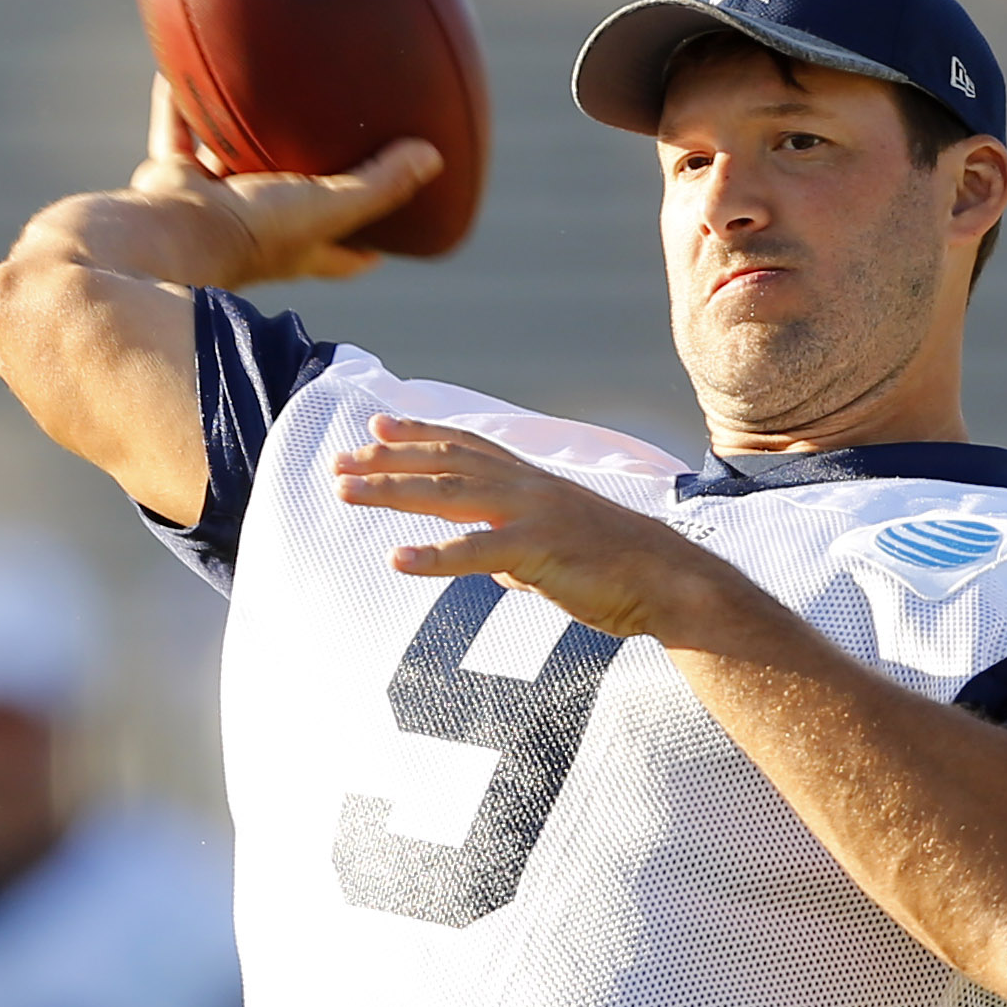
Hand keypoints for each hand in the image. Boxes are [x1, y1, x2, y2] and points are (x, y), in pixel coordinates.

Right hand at [115, 77, 443, 287]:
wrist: (165, 235)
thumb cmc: (249, 233)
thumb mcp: (327, 206)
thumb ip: (378, 184)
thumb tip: (433, 157)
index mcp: (295, 248)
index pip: (344, 256)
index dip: (369, 246)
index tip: (395, 230)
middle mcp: (253, 229)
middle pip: (290, 204)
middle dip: (307, 179)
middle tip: (329, 142)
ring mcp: (209, 205)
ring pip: (230, 162)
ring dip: (241, 133)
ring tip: (260, 96)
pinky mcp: (171, 180)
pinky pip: (177, 130)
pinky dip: (181, 100)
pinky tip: (188, 62)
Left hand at [329, 417, 754, 645]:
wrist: (667, 580)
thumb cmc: (614, 570)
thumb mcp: (553, 553)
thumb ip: (515, 552)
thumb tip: (488, 564)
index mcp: (531, 481)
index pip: (464, 447)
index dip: (418, 434)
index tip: (377, 426)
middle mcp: (525, 485)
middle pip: (443, 463)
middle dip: (386, 460)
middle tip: (338, 462)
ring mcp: (531, 512)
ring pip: (447, 496)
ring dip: (390, 491)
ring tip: (344, 492)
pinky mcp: (538, 549)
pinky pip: (475, 552)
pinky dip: (433, 556)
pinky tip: (396, 560)